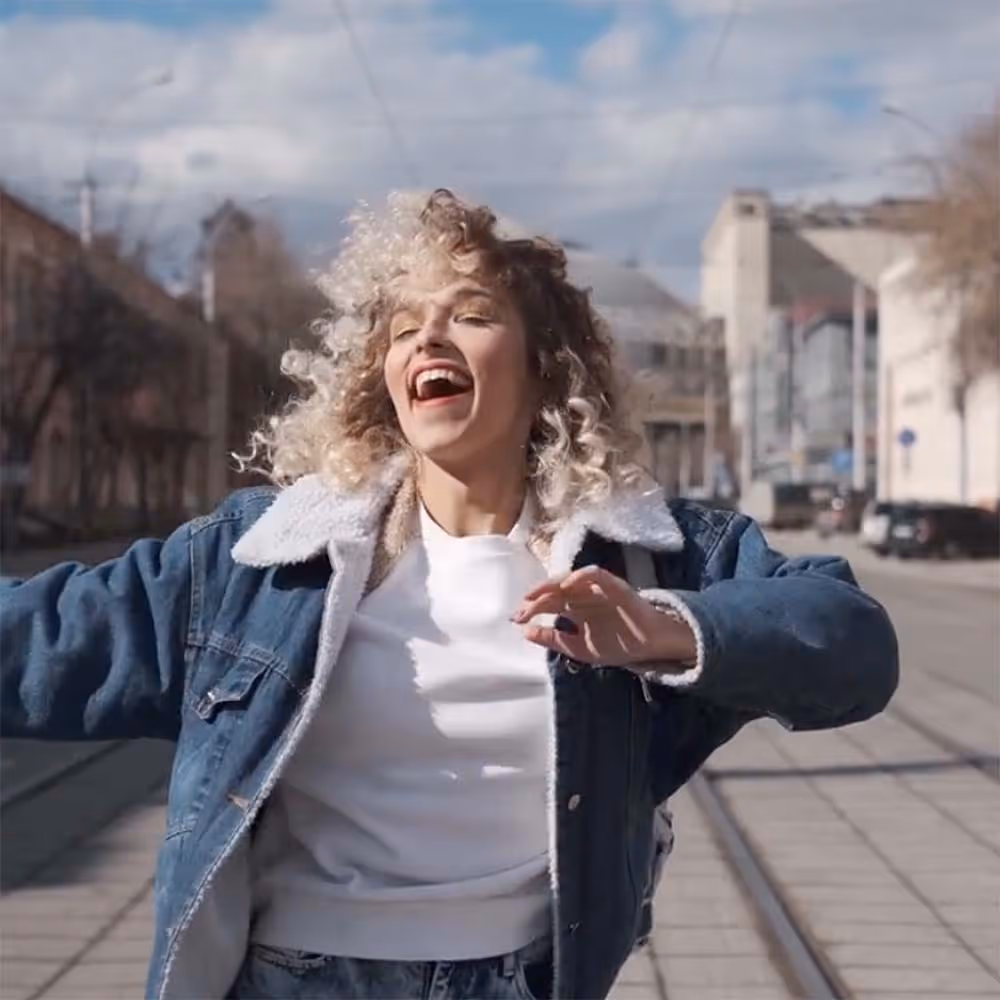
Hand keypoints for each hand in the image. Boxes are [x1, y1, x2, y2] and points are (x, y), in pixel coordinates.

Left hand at [511, 565, 696, 666]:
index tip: (515, 619)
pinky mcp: (615, 585)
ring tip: (536, 594)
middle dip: (537, 598)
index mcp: (574, 607)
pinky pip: (597, 575)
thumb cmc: (618, 644)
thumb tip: (525, 632)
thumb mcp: (579, 648)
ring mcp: (598, 588)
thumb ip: (554, 639)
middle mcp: (583, 595)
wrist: (651, 646)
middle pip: (555, 589)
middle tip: (523, 609)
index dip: (531, 608)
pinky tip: (568, 584)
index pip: (548, 603)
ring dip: (552, 584)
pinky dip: (582, 576)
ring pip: (571, 579)